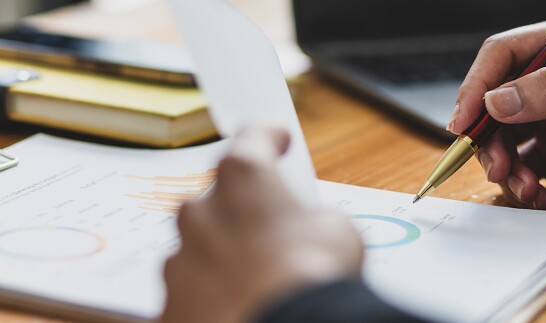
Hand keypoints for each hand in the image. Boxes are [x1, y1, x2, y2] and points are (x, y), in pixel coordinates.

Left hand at [160, 128, 362, 322]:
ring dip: (223, 258)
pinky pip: (190, 294)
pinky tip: (236, 307)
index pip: (251, 140)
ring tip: (256, 282)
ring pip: (198, 250)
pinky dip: (209, 298)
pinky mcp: (168, 306)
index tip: (276, 139)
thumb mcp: (337, 230)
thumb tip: (311, 228)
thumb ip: (313, 217)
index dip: (267, 137)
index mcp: (243, 179)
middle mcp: (199, 212)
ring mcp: (178, 261)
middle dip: (242, 212)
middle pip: (217, 200)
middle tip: (272, 232)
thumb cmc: (314, 274)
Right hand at [449, 16, 545, 207]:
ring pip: (502, 137)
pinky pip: (522, 166)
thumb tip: (496, 101)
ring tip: (519, 184)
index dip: (476, 86)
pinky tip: (535, 194)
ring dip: (501, 163)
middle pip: (493, 101)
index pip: (502, 56)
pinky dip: (520, 182)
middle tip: (493, 164)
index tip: (463, 121)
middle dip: (486, 135)